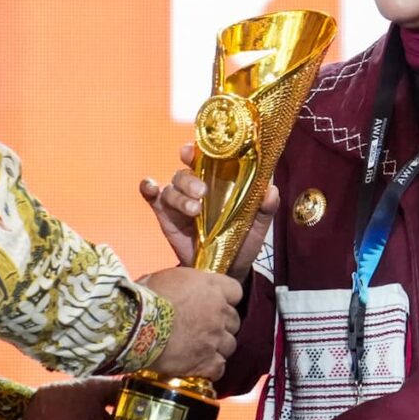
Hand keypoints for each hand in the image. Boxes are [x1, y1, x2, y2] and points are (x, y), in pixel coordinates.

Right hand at [139, 144, 279, 271]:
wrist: (226, 271)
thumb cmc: (243, 241)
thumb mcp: (258, 225)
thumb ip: (265, 207)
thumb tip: (270, 191)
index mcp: (222, 179)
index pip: (209, 156)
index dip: (202, 148)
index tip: (198, 151)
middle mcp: (199, 184)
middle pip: (187, 170)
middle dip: (191, 177)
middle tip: (202, 191)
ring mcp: (181, 199)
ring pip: (172, 185)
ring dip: (180, 195)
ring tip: (194, 211)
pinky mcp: (166, 214)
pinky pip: (153, 196)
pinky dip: (148, 188)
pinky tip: (150, 188)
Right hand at [139, 265, 242, 380]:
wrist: (134, 327)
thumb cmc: (144, 299)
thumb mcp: (163, 278)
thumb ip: (181, 283)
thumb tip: (176, 286)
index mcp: (210, 287)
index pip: (235, 291)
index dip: (226, 298)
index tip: (216, 303)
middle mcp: (218, 312)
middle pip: (234, 320)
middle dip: (222, 324)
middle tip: (203, 328)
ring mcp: (214, 338)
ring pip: (229, 345)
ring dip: (217, 347)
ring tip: (199, 349)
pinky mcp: (206, 362)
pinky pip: (219, 368)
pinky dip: (211, 368)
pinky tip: (198, 366)